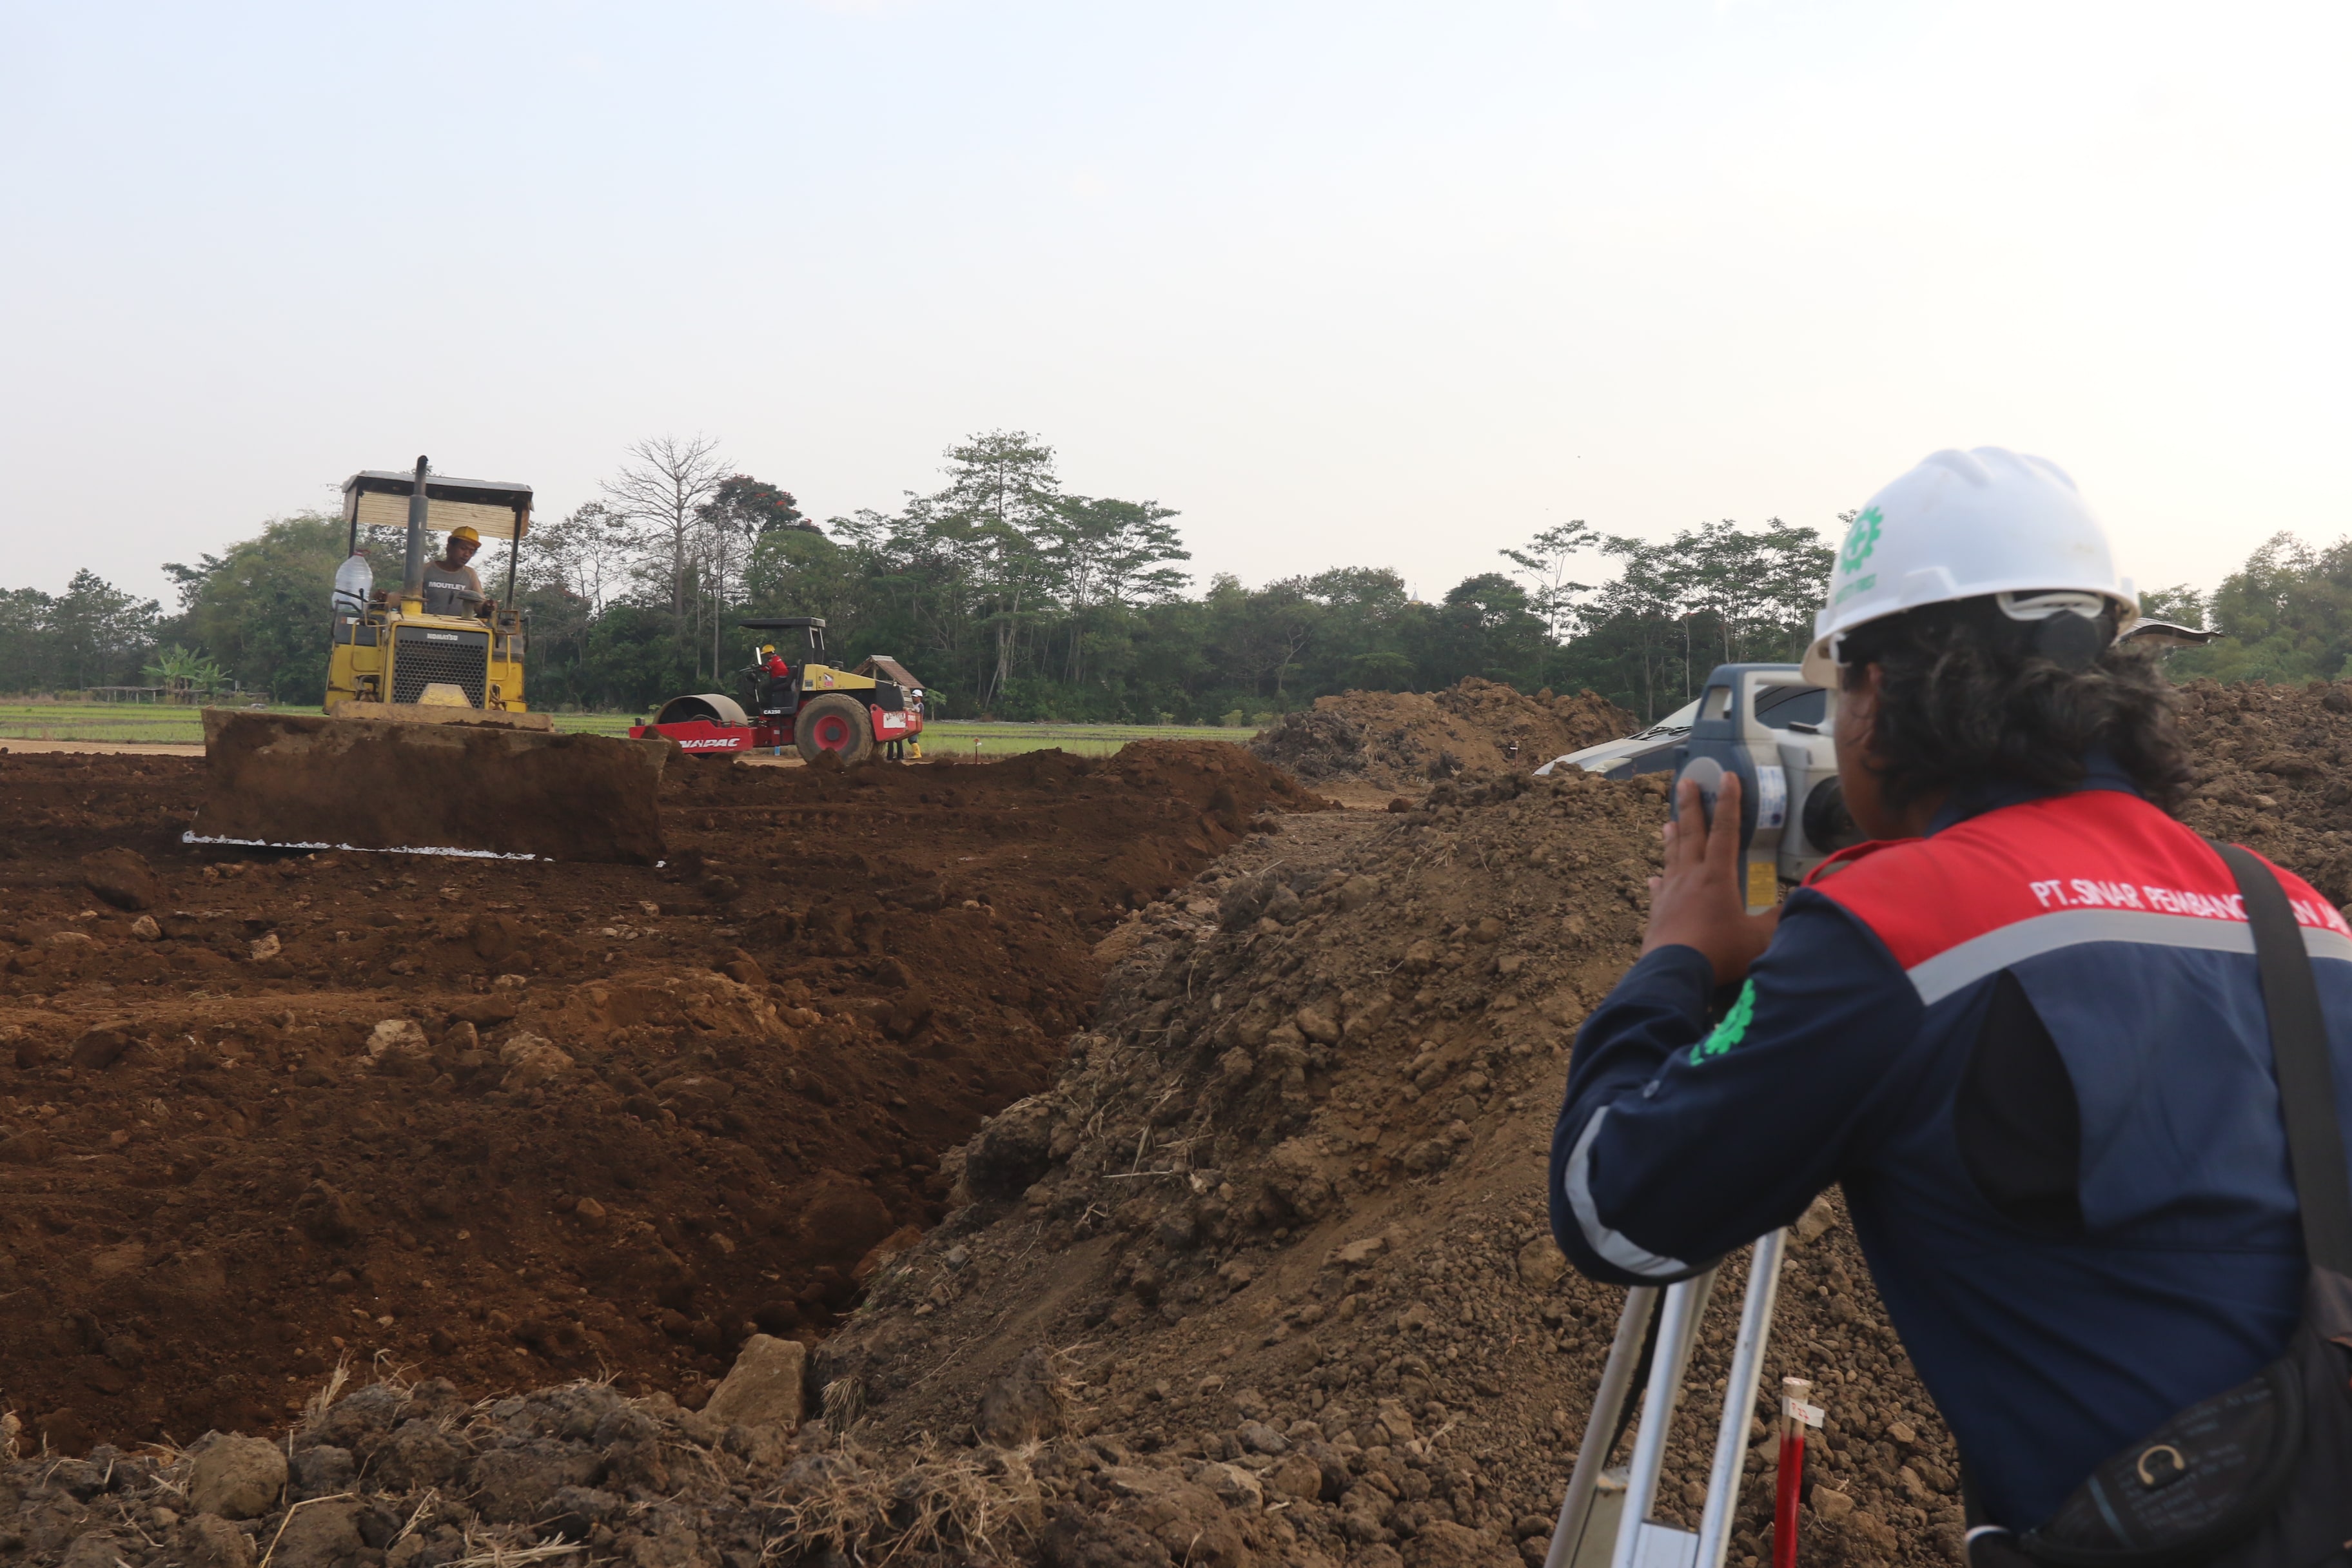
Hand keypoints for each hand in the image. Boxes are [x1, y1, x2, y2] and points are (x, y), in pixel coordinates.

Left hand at [1643, 772, 1779, 984]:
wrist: (1673, 972)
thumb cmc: (1719, 952)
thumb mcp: (1758, 938)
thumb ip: (1776, 920)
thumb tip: (1790, 907)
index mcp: (1717, 876)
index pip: (1726, 831)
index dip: (1729, 802)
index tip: (1727, 776)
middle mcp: (1691, 877)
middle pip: (1692, 833)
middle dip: (1692, 805)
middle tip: (1685, 781)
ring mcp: (1670, 894)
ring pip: (1672, 856)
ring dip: (1673, 837)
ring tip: (1669, 820)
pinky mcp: (1657, 912)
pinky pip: (1659, 890)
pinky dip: (1660, 881)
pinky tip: (1654, 878)